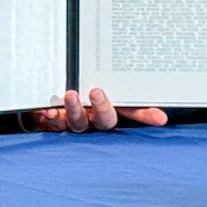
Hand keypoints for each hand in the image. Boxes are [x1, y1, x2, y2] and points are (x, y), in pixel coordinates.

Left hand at [33, 89, 167, 132]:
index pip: (134, 112)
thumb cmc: (82, 91)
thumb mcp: (103, 83)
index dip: (146, 116)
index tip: (159, 118)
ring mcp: (76, 122)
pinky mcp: (55, 124)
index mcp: (111, 109)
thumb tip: (149, 85)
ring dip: (74, 110)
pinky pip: (53, 124)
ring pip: (78, 123)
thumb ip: (118, 82)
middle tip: (97, 92)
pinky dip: (50, 117)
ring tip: (70, 95)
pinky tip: (46, 111)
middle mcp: (95, 119)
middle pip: (105, 120)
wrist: (50, 102)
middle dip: (103, 108)